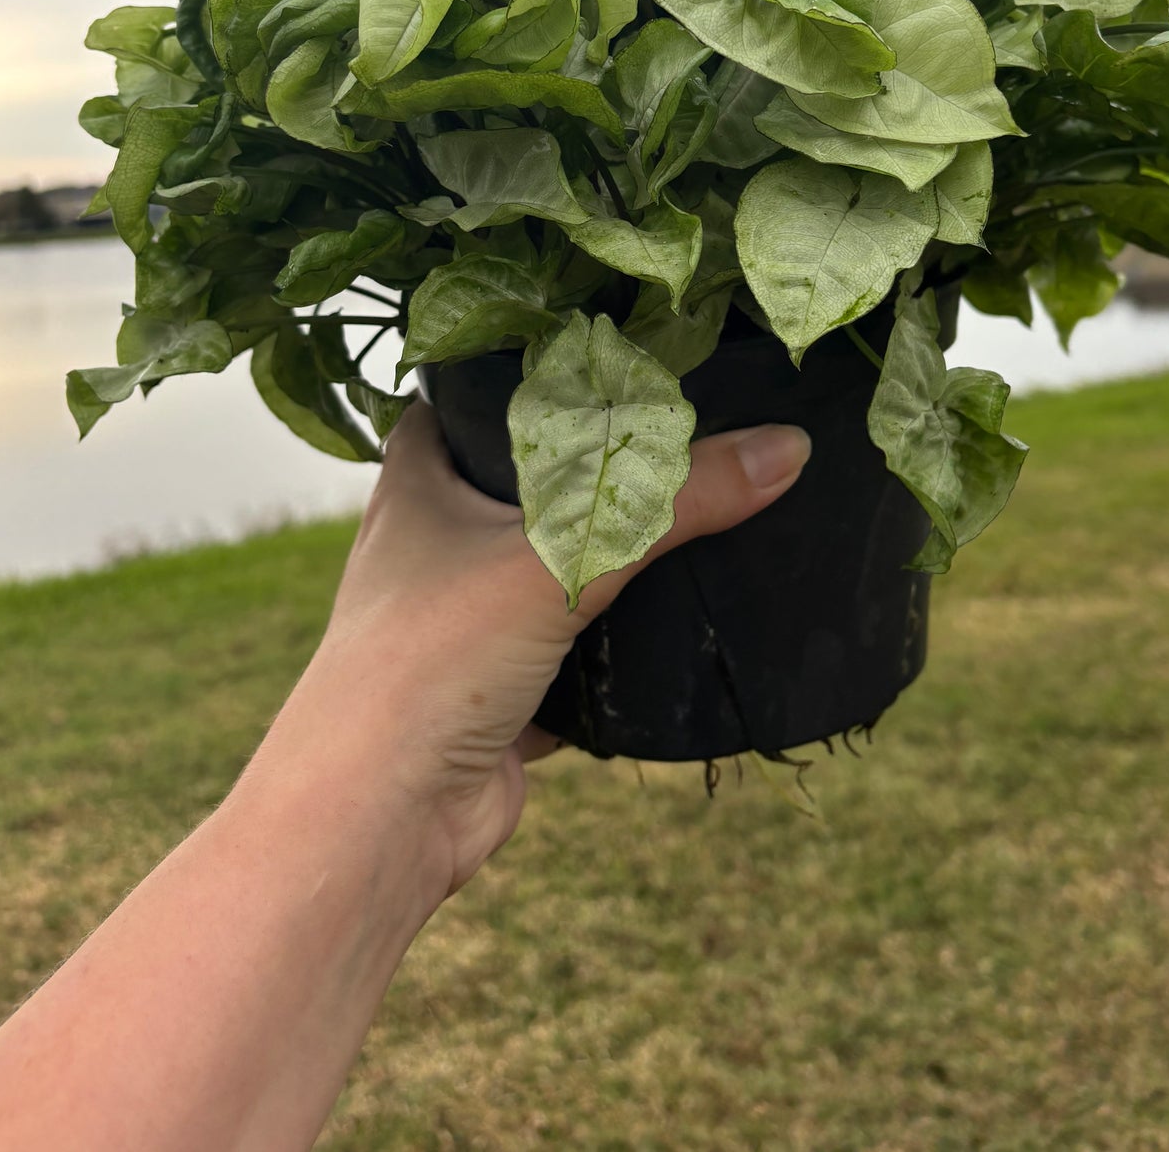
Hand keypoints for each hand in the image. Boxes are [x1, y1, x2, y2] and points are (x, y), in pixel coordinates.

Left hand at [260, 403, 810, 902]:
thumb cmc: (435, 656)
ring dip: (612, 559)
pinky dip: (621, 643)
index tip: (611, 348)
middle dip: (596, 465)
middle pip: (526, 480)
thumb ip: (678, 500)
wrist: (379, 820)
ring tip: (701, 511)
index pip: (470, 392)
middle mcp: (434, 541)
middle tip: (683, 425)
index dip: (530, 367)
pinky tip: (683, 621)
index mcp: (419, 479)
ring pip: (555, 570)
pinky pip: (577, 652)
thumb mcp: (565, 556)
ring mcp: (466, 621)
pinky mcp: (502, 693)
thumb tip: (789, 446)